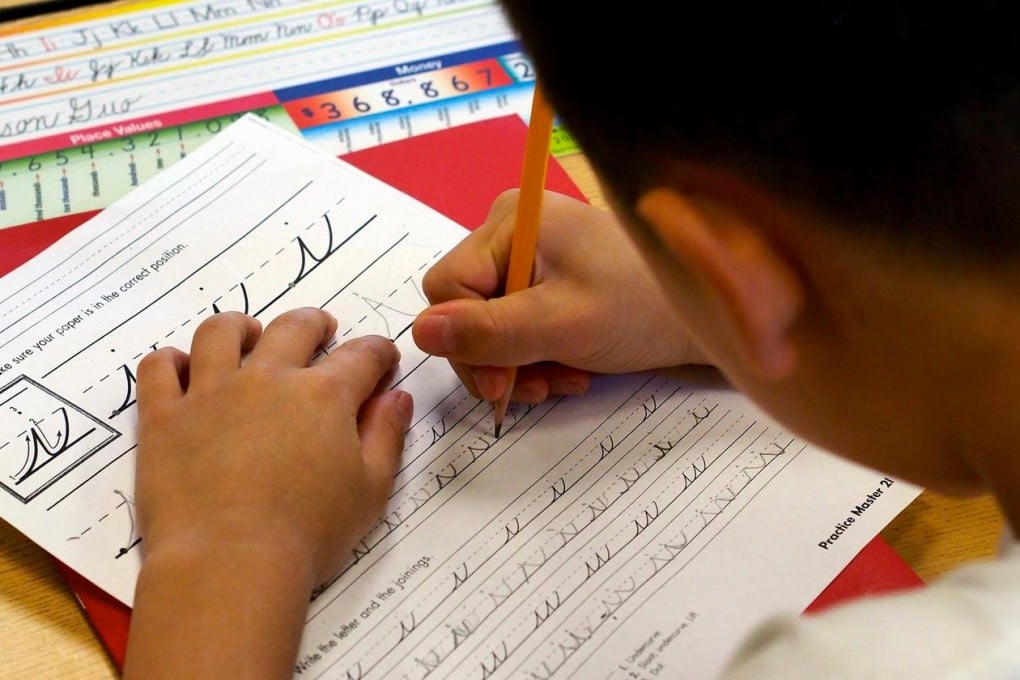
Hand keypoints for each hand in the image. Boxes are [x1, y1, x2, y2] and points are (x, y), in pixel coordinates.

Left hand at [134, 308, 410, 589]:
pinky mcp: (164, 417)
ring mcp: (210, 393)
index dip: (378, 353)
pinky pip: (159, 369)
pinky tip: (182, 368)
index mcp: (324, 395)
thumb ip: (386, 436)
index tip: (383, 360)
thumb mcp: (370, 490)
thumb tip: (396, 397)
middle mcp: (268, 378)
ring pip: (220, 333)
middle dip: (315, 324)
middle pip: (294, 327)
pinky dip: (170, 360)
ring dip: (240, 327)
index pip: (362, 356)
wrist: (229, 563)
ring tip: (248, 335)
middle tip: (322, 331)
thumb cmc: (308, 535)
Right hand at [412, 189, 706, 402]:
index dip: (465, 342)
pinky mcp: (549, 286)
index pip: (447, 289)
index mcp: (510, 222)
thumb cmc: (643, 308)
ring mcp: (531, 260)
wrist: (710, 314)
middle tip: (536, 388)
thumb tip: (421, 334)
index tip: (502, 384)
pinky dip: (538, 359)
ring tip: (565, 378)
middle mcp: (512, 233)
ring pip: (490, 328)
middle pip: (466, 311)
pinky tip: (572, 370)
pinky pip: (517, 330)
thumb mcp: (562, 323)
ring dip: (520, 366)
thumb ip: (490, 332)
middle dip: (498, 358)